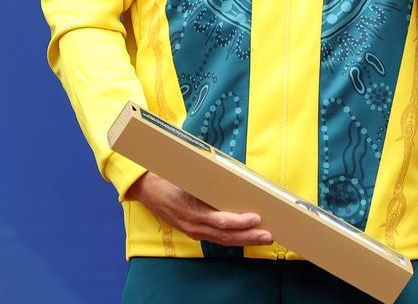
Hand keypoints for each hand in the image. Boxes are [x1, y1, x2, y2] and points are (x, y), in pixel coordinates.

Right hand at [124, 171, 273, 245]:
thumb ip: (213, 182)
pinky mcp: (194, 231)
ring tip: (263, 238)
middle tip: (268, 235)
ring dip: (244, 240)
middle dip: (249, 236)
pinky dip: (233, 238)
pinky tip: (246, 237)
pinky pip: (216, 238)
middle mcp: (194, 224)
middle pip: (226, 234)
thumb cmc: (173, 178)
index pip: (221, 221)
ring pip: (222, 239)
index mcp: (194, 211)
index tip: (257, 218)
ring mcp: (193, 230)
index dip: (240, 222)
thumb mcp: (191, 177)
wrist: (148, 188)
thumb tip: (239, 179)